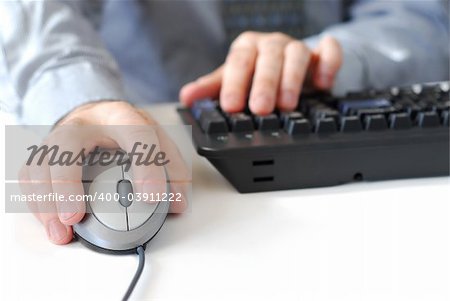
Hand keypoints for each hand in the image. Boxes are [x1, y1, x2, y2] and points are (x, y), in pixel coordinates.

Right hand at [19, 101, 189, 244]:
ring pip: (42, 162)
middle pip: (67, 143)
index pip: (136, 134)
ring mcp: (60, 136)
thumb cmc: (127, 131)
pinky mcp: (45, 153)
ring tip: (62, 231)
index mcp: (122, 117)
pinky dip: (38, 202)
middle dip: (67, 182)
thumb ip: (173, 171)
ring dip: (47, 200)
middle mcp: (85, 124)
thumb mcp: (157, 142)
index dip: (146, 166)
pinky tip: (51, 222)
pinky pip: (31, 175)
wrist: (98, 116)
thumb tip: (178, 202)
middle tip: (75, 216)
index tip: (151, 197)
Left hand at [180, 32, 342, 114]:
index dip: (235, 83)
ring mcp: (296, 47)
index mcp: (247, 48)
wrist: (286, 63)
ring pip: (296, 55)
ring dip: (292, 79)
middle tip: (261, 109)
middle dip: (264, 84)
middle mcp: (271, 45)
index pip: (238, 62)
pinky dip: (329, 64)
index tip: (231, 107)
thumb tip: (186, 98)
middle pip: (267, 58)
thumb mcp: (232, 79)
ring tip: (288, 106)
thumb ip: (212, 88)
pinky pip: (329, 52)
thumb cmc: (255, 73)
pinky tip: (323, 84)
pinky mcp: (320, 54)